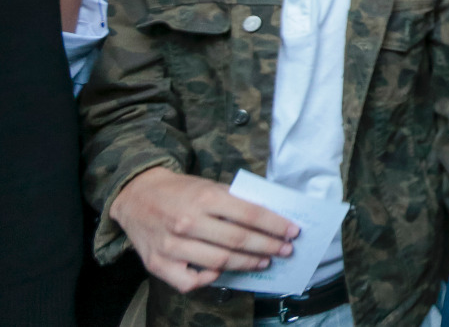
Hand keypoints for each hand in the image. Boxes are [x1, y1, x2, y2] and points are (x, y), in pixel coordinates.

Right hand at [109, 168, 299, 292]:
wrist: (136, 195)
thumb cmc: (180, 191)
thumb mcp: (209, 186)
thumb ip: (235, 201)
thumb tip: (270, 217)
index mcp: (206, 198)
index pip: (250, 214)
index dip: (275, 225)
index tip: (292, 231)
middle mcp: (188, 222)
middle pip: (238, 241)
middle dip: (268, 246)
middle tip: (285, 250)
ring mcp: (172, 246)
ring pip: (219, 262)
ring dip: (247, 263)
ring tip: (264, 261)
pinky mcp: (158, 264)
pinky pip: (189, 282)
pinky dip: (208, 279)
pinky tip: (221, 273)